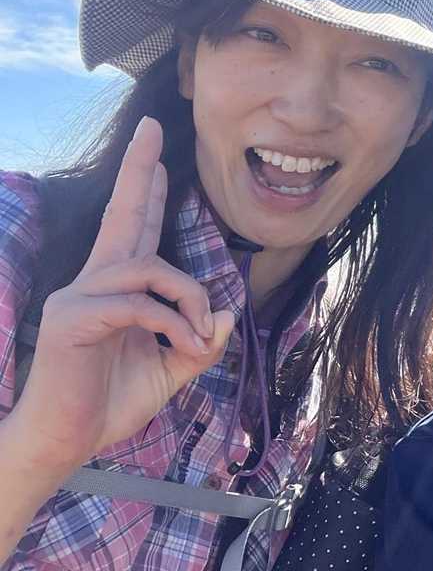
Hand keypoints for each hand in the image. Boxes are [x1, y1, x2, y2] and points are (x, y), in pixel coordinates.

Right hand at [10, 117, 233, 472]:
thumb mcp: (170, 371)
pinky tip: (180, 347)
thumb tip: (229, 313)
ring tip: (198, 336)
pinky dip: (171, 323)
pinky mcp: (71, 318)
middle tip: (151, 127)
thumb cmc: (109, 405)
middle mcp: (94, 282)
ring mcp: (78, 296)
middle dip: (138, 169)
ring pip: (150, 267)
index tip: (158, 153)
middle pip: (122, 215)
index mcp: (117, 289)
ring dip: (189, 297)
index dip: (146, 190)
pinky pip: (138, 303)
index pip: (136, 230)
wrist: (65, 443)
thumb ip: (200, 343)